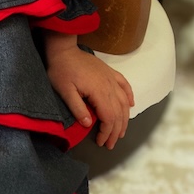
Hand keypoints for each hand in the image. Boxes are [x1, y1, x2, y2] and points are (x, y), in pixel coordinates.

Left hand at [45, 34, 133, 149]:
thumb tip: (87, 124)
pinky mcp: (110, 72)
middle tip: (110, 143)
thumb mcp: (64, 91)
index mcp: (98, 91)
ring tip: (120, 132)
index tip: (100, 142)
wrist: (63, 49)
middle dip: (116, 131)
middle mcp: (109, 85)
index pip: (109, 117)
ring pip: (124, 101)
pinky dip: (129, 96)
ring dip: (124, 118)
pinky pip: (125, 85)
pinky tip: (131, 104)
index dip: (106, 132)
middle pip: (118, 113)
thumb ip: (77, 108)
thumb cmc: (62, 70)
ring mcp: (111, 78)